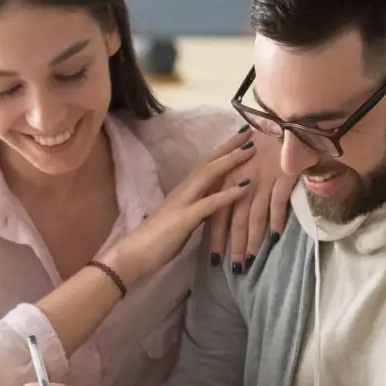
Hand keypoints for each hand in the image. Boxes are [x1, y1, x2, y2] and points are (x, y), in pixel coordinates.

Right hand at [103, 130, 256, 284]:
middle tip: (251, 131)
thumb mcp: (182, 220)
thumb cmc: (156, 241)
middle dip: (230, 146)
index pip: (205, 164)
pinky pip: (210, 203)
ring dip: (231, 160)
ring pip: (209, 174)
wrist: (134, 254)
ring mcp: (184, 202)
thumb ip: (195, 210)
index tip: (240, 138)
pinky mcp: (185, 218)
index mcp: (183, 191)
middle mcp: (184, 191)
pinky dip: (229, 194)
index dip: (222, 150)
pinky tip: (246, 187)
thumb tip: (210, 206)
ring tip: (251, 149)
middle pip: (209, 162)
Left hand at [207, 128, 298, 272]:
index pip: (217, 212)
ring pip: (255, 216)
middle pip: (236, 220)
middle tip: (234, 269)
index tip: (215, 258)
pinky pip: (278, 203)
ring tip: (251, 260)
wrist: (282, 121)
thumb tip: (223, 211)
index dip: (216, 236)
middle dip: (234, 246)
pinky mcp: (282, 177)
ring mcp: (262, 180)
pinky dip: (276, 220)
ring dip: (253, 240)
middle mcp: (242, 182)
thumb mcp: (239, 164)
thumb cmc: (260, 144)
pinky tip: (274, 237)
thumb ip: (231, 187)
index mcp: (227, 179)